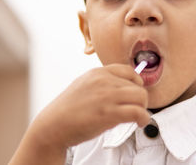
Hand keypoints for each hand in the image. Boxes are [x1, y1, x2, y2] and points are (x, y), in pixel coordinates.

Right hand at [9, 64, 149, 163]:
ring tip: (138, 117)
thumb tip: (124, 87)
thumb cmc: (68, 109)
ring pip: (141, 97)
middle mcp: (104, 81)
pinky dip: (144, 118)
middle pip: (138, 86)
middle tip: (136, 109)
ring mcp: (107, 96)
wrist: (52, 126)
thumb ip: (102, 82)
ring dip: (143, 108)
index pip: (128, 70)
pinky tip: (140, 122)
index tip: (136, 92)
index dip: (137, 82)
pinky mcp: (109, 113)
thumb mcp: (84, 85)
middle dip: (140, 99)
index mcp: (98, 73)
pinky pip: (138, 112)